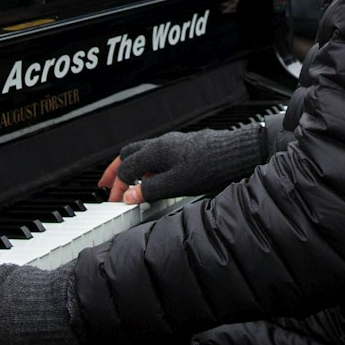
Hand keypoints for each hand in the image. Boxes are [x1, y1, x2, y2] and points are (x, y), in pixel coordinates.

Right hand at [98, 124, 267, 203]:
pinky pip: (158, 156)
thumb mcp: (176, 184)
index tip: (115, 201)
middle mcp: (162, 144)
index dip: (118, 186)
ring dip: (133, 168)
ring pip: (144, 153)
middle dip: (116, 170)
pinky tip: (155, 180)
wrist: (236, 153)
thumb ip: (150, 190)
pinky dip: (148, 168)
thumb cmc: (210, 166)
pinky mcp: (184, 149)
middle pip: (129, 154)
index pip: (127, 168)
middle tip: (107, 185)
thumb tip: (128, 196)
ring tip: (129, 185)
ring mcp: (174, 144)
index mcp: (156, 151)